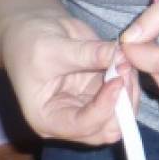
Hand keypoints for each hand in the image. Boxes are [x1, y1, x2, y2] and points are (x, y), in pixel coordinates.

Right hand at [0, 13, 136, 144]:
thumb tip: (121, 56)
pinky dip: (130, 83)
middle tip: (126, 69)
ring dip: (129, 91)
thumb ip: (88, 54)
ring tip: (126, 61)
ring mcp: (88, 108)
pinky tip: (126, 62)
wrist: (29, 31)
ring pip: (122, 115)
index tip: (118, 79)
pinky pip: (124, 98)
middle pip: (108, 128)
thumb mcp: (53, 47)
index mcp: (47, 119)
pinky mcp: (101, 94)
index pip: (83, 125)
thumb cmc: (29, 42)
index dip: (105, 106)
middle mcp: (70, 121)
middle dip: (122, 102)